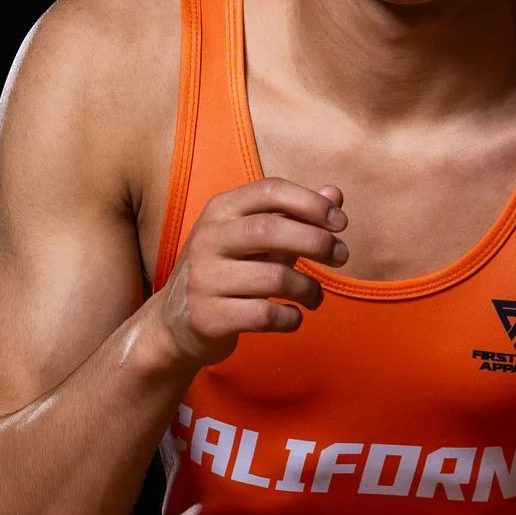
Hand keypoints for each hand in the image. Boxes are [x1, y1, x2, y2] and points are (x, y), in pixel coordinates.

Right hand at [154, 178, 347, 364]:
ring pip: (274, 277)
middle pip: (271, 229)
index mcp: (220, 210)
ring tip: (314, 297)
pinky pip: (265, 315)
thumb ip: (294, 217)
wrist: (174, 324)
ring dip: (309, 289)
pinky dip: (291, 318)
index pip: (270, 190)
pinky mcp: (207, 317)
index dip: (311, 203)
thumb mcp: (253, 239)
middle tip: (341, 256)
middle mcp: (207, 239)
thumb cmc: (225, 274)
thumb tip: (335, 194)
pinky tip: (293, 317)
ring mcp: (203, 279)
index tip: (340, 223)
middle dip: (317, 241)